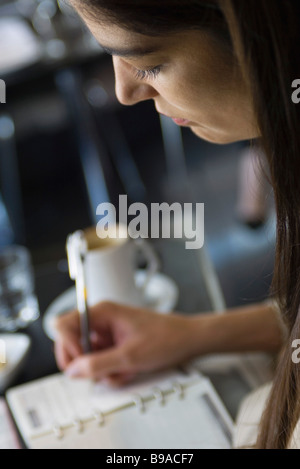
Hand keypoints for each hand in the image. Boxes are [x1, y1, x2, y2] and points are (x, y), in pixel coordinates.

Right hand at [54, 301, 196, 385]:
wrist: (187, 341)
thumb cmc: (165, 338)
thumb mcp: (130, 356)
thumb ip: (98, 364)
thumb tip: (72, 371)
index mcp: (102, 312)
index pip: (64, 326)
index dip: (67, 347)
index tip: (80, 364)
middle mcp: (101, 320)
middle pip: (72, 344)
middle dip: (86, 363)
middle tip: (101, 373)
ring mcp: (107, 334)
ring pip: (88, 358)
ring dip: (103, 370)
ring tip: (125, 370)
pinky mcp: (114, 345)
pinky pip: (101, 363)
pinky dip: (112, 372)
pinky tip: (129, 370)